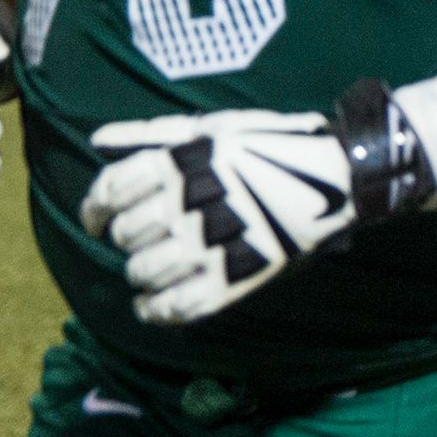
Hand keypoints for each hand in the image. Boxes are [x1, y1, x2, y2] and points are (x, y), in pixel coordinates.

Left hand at [83, 107, 371, 322]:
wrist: (342, 175)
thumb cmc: (273, 144)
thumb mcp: (213, 126)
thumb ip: (151, 134)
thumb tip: (98, 139)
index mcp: (180, 162)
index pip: (111, 190)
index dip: (95, 208)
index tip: (94, 220)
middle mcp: (187, 203)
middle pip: (125, 233)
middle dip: (127, 237)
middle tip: (142, 238)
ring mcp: (210, 244)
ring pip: (143, 271)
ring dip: (140, 272)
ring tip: (151, 269)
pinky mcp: (234, 279)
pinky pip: (175, 306)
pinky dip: (154, 310)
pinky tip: (151, 305)